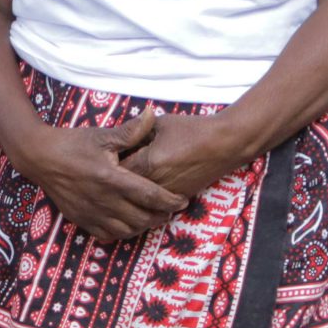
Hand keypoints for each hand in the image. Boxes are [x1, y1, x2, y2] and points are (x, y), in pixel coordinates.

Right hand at [17, 107, 189, 243]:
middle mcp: (104, 200)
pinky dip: (123, 233)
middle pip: (142, 218)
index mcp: (112, 178)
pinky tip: (129, 224)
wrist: (40, 157)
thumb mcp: (103, 135)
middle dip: (161, 216)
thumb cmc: (73, 144)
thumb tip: (152, 113)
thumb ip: (131, 131)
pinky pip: (108, 235)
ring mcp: (91, 213)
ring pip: (127, 230)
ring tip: (153, 216)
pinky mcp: (81, 220)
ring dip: (144, 226)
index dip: (170, 201)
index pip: (150, 196)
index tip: (183, 201)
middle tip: (171, 209)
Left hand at [119, 110, 244, 200]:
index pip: (117, 171)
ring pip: (140, 201)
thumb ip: (137, 131)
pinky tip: (142, 191)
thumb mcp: (160, 124)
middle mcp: (155, 183)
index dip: (108, 166)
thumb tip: (121, 138)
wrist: (223, 144)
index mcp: (147, 163)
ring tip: (123, 186)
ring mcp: (167, 193)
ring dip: (131, 195)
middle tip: (108, 176)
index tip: (103, 161)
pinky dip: (147, 199)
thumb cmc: (192, 130)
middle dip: (117, 183)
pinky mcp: (178, 198)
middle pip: (125, 190)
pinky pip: (155, 204)